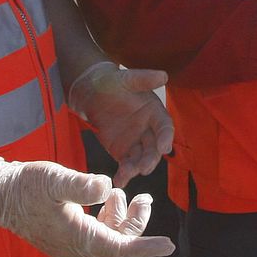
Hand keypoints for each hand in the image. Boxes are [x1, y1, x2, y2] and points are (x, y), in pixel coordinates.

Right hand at [0, 157, 174, 256]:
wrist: (0, 196)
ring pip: (109, 236)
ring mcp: (71, 243)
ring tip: (126, 194)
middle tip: (146, 198)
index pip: (120, 247)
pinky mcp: (67, 236)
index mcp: (79, 238)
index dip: (146, 246)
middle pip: (119, 241)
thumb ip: (82, 185)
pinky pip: (97, 232)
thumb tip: (105, 187)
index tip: (169, 246)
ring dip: (122, 217)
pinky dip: (108, 217)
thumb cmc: (27, 187)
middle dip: (136, 222)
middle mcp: (77, 247)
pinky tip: (107, 198)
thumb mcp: (55, 179)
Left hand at [68, 61, 173, 186]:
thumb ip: (143, 79)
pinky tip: (119, 181)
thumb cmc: (110, 81)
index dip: (166, 137)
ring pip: (141, 158)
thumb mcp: (125, 78)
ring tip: (126, 175)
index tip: (165, 148)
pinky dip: (124, 173)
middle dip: (151, 158)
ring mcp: (136, 142)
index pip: (165, 126)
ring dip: (136, 168)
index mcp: (154, 112)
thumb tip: (164, 75)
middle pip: (154, 147)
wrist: (90, 92)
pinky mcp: (122, 151)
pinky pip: (126, 164)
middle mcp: (149, 129)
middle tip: (144, 168)